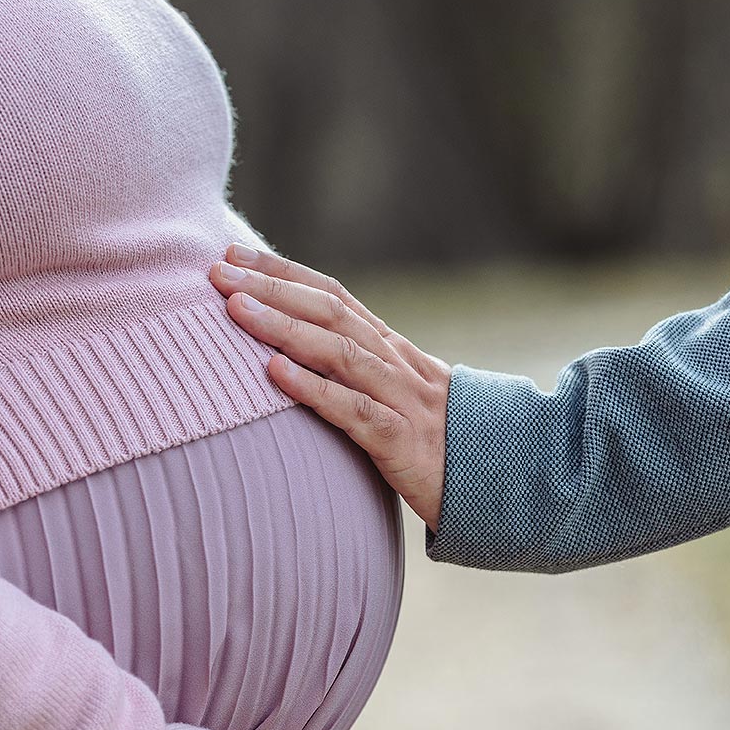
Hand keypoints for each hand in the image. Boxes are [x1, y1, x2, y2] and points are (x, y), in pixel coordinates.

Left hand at [210, 244, 451, 531]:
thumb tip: (302, 358)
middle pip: (328, 312)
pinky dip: (313, 389)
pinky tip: (274, 375)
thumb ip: (362, 374)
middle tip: (217, 270)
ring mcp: (401, 399)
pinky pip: (353, 410)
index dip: (283, 269)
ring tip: (234, 309)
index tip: (235, 251)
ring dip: (282, 327)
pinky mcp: (402, 442)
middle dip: (270, 287)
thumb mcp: (402, 396)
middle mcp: (395, 363)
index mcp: (391, 349)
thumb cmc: (443, 444)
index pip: (332, 295)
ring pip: (337, 352)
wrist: (512, 478)